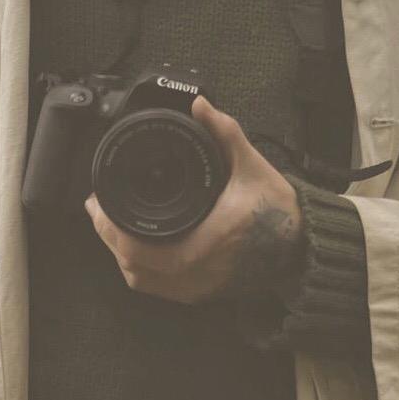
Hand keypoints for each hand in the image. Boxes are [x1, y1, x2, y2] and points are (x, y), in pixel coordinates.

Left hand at [84, 94, 303, 303]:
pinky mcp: (197, 295)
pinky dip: (137, 269)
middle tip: (96, 208)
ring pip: (138, 280)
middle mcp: (193, 273)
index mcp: (201, 244)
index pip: (135, 246)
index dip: (109, 226)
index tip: (98, 201)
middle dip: (106, 235)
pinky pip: (154, 287)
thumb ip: (224, 133)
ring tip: (108, 225)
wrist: (302, 248)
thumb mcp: (251, 167)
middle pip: (128, 264)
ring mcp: (194, 288)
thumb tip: (200, 105)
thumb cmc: (279, 210)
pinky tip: (130, 248)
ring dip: (118, 253)